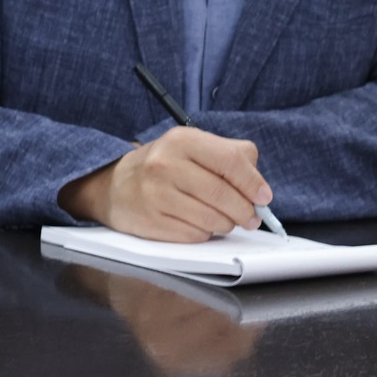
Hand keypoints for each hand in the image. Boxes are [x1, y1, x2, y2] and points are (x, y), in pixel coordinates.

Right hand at [57, 127, 270, 241]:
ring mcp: (156, 194)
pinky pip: (195, 235)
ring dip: (226, 224)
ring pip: (213, 220)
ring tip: (222, 219)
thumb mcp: (192, 147)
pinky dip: (204, 233)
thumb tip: (259, 184)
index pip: (230, 161)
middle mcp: (165, 164)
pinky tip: (197, 223)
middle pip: (224, 195)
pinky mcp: (151, 222)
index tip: (263, 197)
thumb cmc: (163, 166)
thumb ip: (230, 155)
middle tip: (250, 217)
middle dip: (245, 211)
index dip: (253, 183)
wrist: (113, 185)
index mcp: (181, 140)